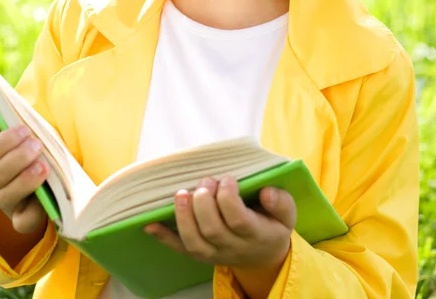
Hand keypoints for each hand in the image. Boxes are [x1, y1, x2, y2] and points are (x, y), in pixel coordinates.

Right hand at [0, 118, 48, 233]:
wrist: (31, 173)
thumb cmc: (16, 147)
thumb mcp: (1, 135)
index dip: (4, 142)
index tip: (24, 130)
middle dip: (18, 158)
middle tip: (37, 144)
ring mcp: (5, 203)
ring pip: (7, 197)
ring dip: (25, 180)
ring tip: (43, 165)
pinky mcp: (22, 218)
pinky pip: (24, 222)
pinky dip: (34, 212)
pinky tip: (44, 198)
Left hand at [143, 176, 295, 270]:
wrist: (264, 256)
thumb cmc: (271, 225)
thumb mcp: (286, 214)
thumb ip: (281, 202)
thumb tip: (266, 191)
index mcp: (255, 234)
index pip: (237, 219)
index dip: (228, 197)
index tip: (228, 178)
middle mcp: (232, 247)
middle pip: (212, 229)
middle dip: (204, 202)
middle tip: (206, 181)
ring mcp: (213, 253)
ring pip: (193, 242)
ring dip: (183, 216)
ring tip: (181, 193)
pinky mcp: (199, 254)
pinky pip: (178, 248)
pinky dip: (163, 236)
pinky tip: (149, 223)